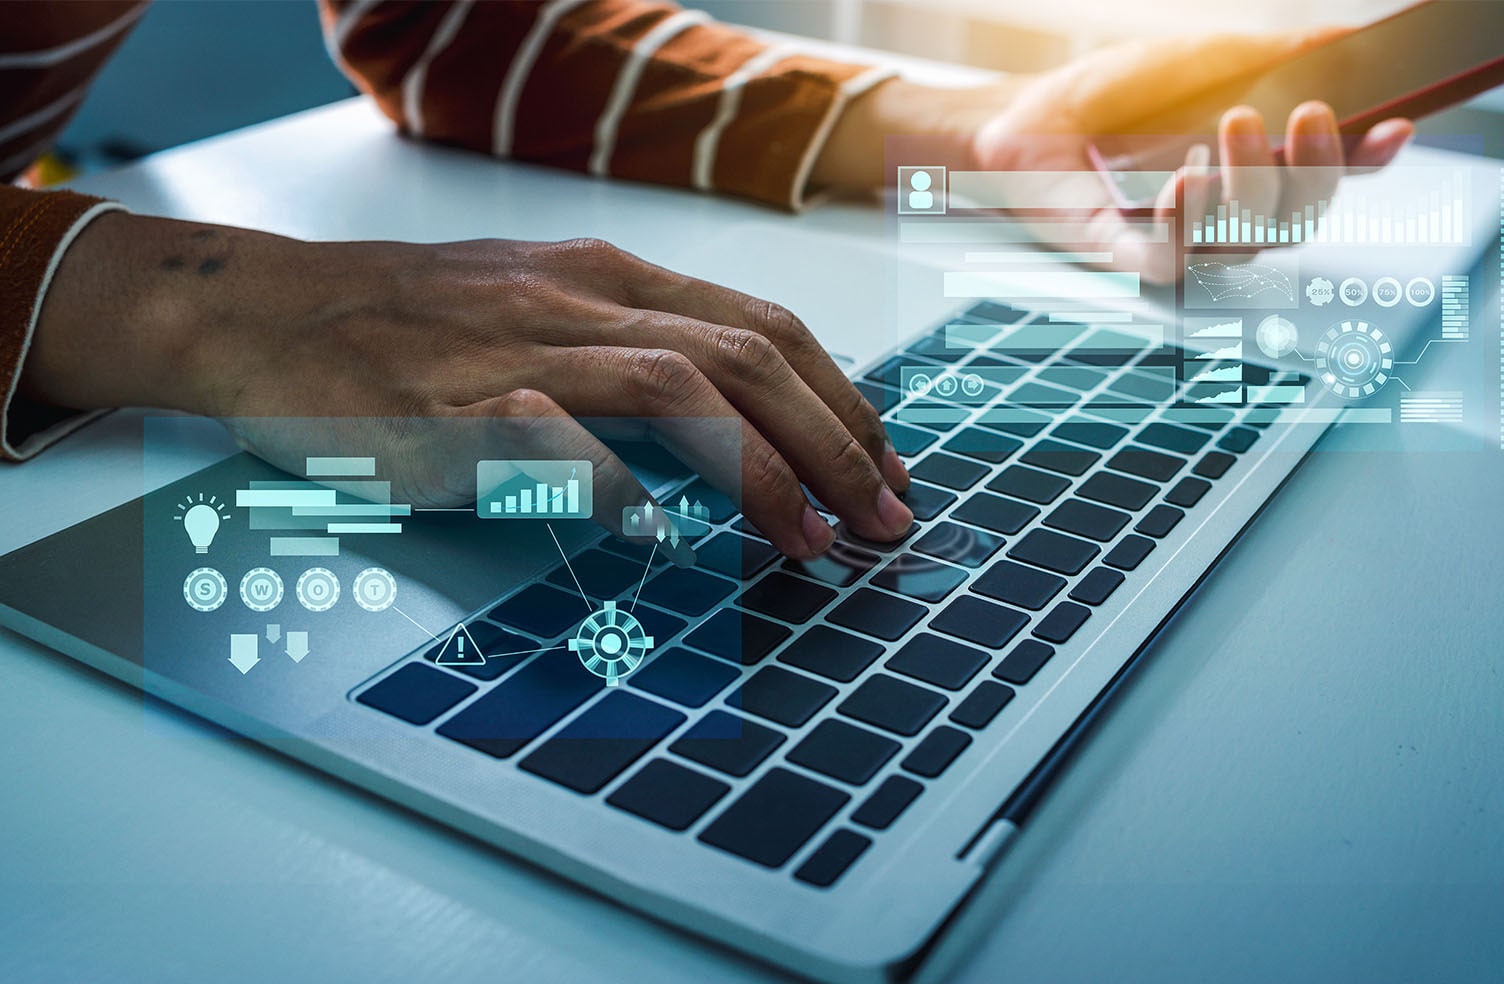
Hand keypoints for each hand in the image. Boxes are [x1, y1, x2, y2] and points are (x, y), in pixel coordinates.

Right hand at [23, 215, 913, 559]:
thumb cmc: (415, 323)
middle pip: (747, 357)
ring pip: (676, 389)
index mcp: (609, 278)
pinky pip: (552, 438)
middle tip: (883, 520)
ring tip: (808, 541)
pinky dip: (618, 487)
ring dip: (761, 471)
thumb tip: (742, 425)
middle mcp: (578, 302)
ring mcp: (515, 349)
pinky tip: (658, 538)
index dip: (842, 401)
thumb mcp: (542, 307)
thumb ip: (635, 353)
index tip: (884, 465)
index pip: (763, 327)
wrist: (268, 312)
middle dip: (835, 444)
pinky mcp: (449, 408)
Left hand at [814, 30, 1414, 281]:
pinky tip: (1180, 187)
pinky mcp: (1127, 258)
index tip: (1390, 131)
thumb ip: (1268, 58)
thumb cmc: (1103, 94)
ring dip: (1245, 188)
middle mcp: (1221, 212)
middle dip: (1308, 169)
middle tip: (1283, 116)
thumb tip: (1343, 43)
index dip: (1363, 161)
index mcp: (1248, 166)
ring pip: (1244, 245)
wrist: (1018, 118)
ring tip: (1223, 132)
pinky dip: (1186, 229)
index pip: (1324, 175)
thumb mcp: (1197, 60)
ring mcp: (1176, 240)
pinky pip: (1174, 267)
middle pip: (1297, 218)